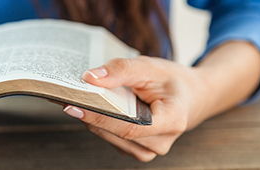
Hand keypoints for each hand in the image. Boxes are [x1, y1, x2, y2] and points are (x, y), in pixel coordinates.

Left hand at [63, 41, 259, 161]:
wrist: (191, 96)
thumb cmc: (173, 81)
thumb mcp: (151, 67)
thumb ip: (122, 71)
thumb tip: (90, 78)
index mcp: (172, 121)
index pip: (130, 127)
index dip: (100, 117)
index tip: (74, 105)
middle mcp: (161, 142)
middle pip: (117, 133)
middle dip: (91, 115)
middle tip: (68, 96)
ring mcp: (150, 149)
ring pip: (112, 138)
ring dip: (94, 120)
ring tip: (79, 100)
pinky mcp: (139, 149)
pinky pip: (114, 138)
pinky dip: (101, 124)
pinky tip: (95, 109)